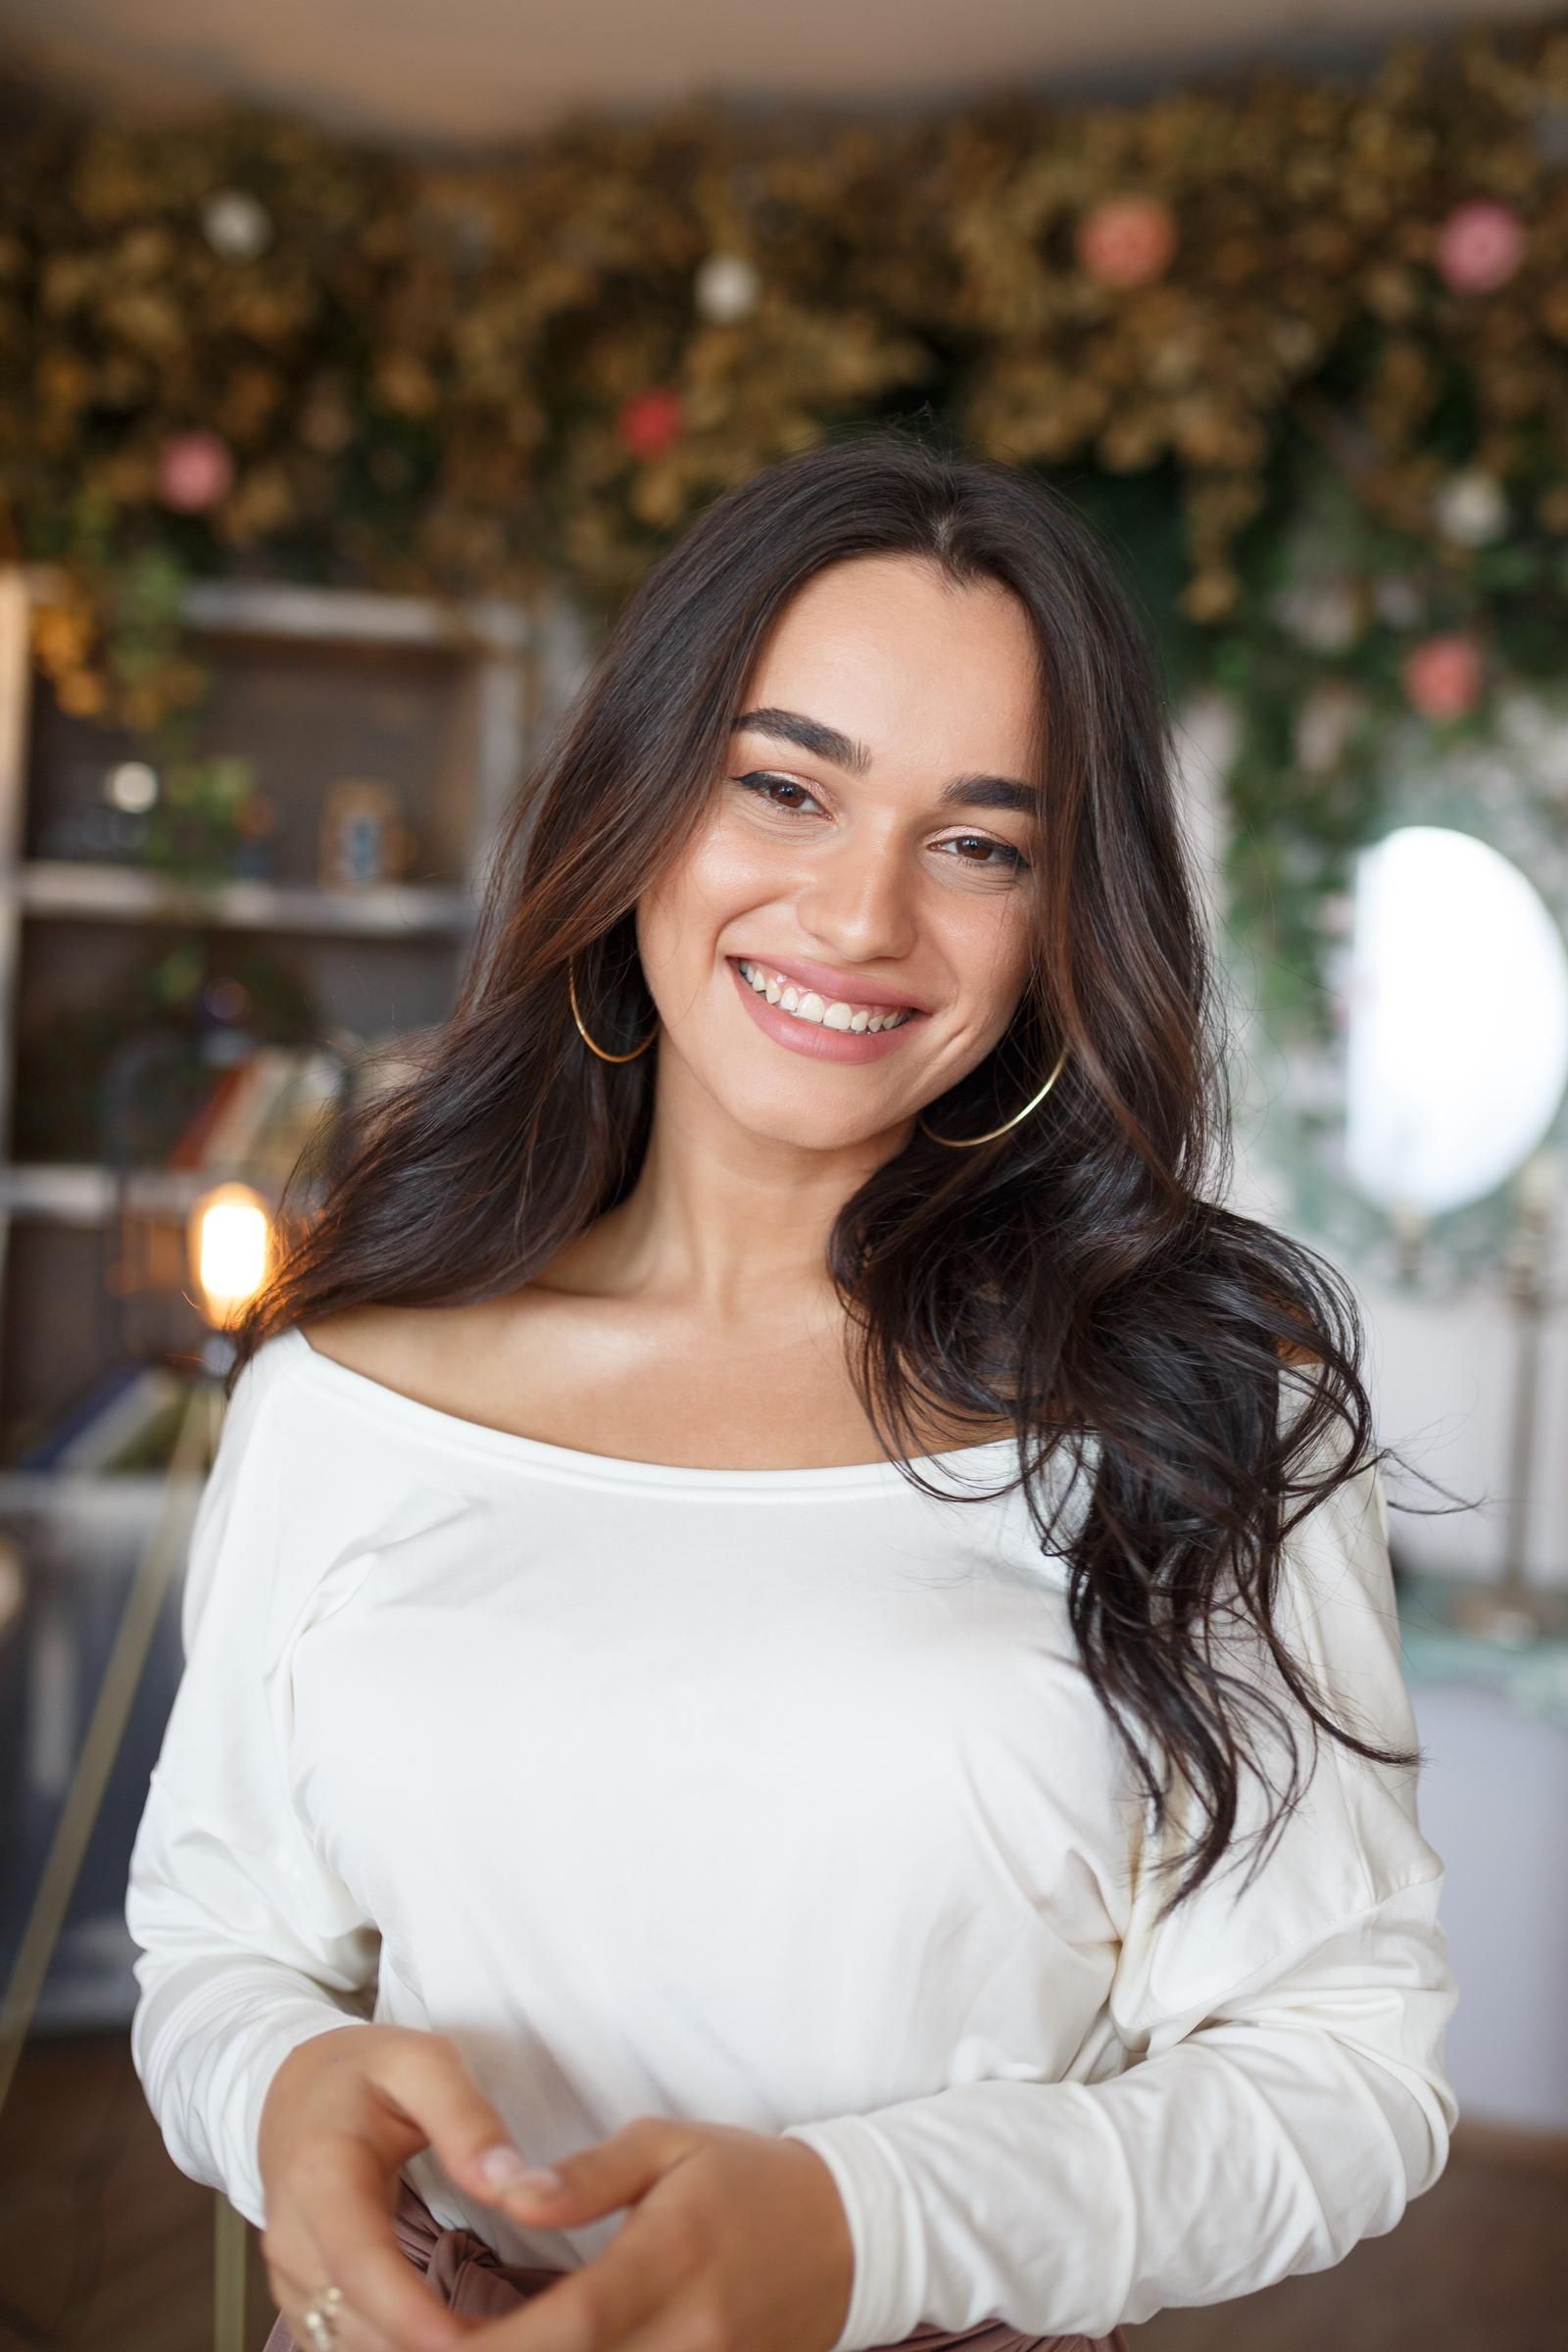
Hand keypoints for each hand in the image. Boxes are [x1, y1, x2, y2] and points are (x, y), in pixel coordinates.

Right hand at [257, 2022, 558, 2351]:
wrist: (295, 2088)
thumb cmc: (366, 2073)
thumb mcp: (423, 2065)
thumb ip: (468, 2121)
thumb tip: (510, 2185)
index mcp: (321, 2175)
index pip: (359, 2262)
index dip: (408, 2314)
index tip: (463, 2341)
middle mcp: (292, 2237)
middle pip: (353, 2320)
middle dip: (427, 2345)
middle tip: (513, 2342)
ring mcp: (288, 2275)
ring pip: (346, 2344)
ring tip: (493, 2343)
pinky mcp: (300, 2298)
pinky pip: (341, 2344)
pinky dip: (393, 2350)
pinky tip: (453, 2344)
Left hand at [467, 2114, 854, 2351]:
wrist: (848, 2233)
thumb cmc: (744, 2178)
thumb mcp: (668, 2146)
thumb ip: (586, 2177)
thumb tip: (511, 2196)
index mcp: (671, 2255)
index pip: (572, 2323)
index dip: (497, 2346)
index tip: (436, 2343)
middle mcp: (691, 2331)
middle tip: (435, 2351)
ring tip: (484, 2350)